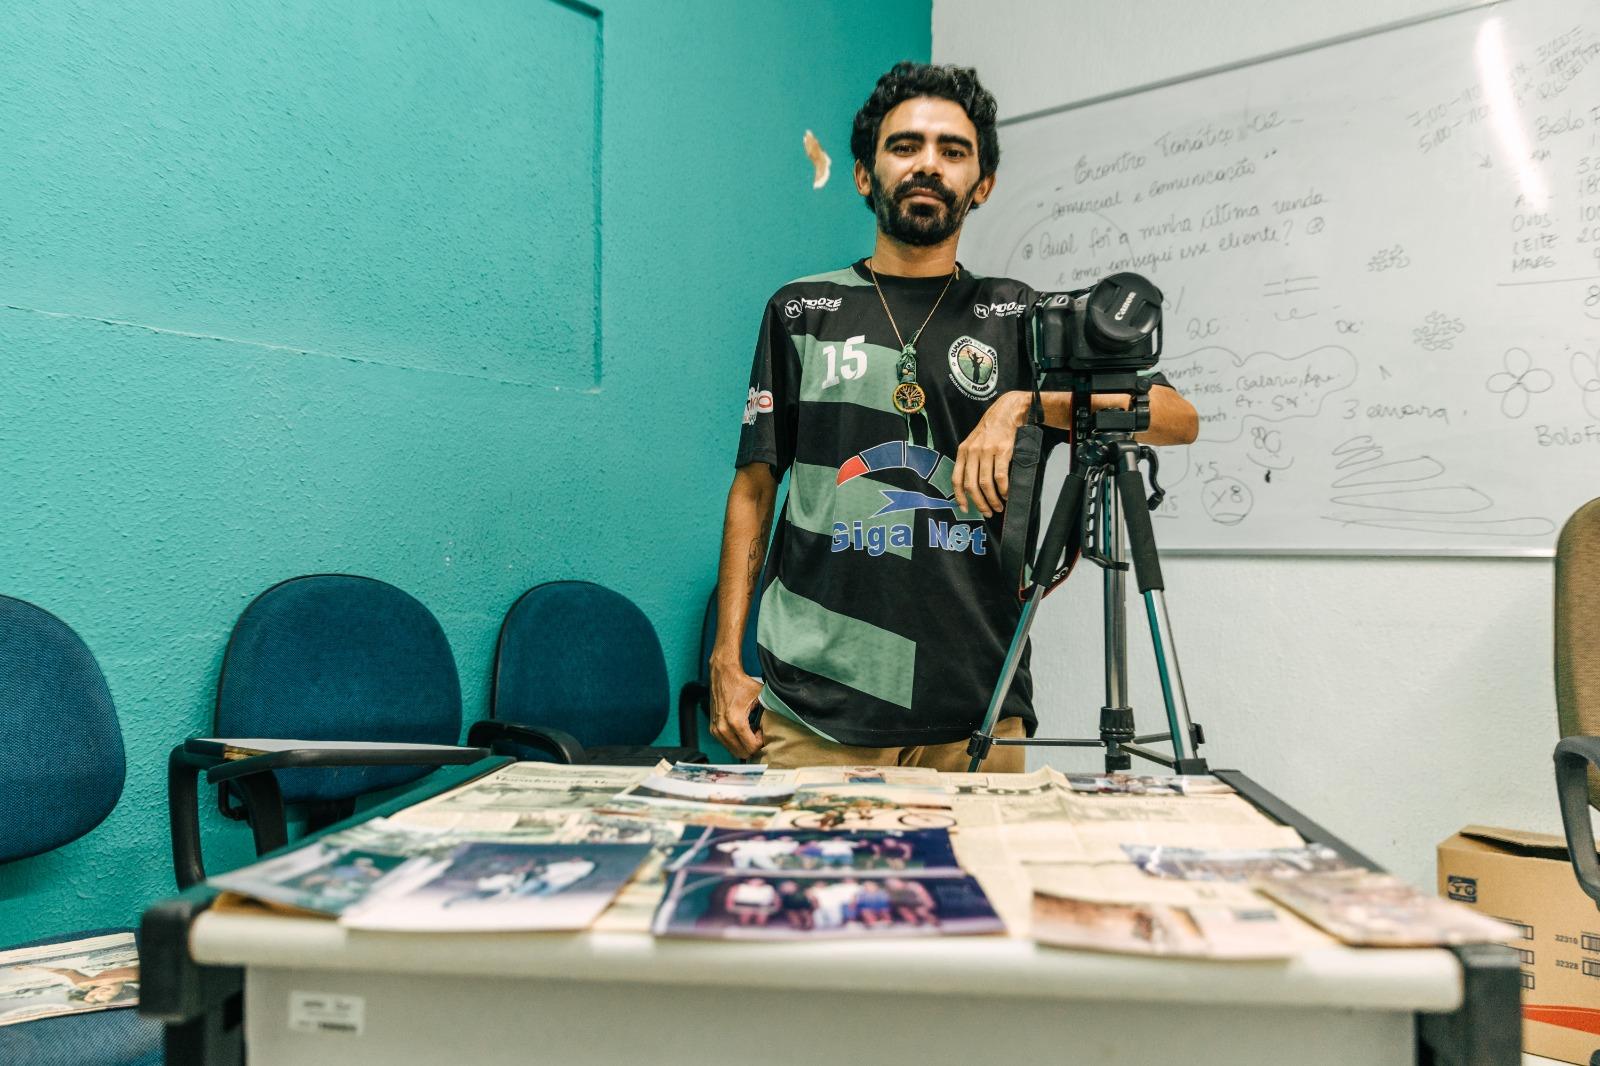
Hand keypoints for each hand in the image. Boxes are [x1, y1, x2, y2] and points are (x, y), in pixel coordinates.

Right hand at [710, 659, 764, 758]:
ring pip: (733, 751)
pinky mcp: (712, 729)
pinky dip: (736, 742)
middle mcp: (723, 728)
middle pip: (742, 753)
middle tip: (758, 734)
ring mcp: (716, 729)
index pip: (751, 747)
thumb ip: (770, 712)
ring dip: (744, 745)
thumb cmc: (742, 684)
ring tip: (750, 732)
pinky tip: (742, 731)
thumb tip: (778, 725)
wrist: (723, 675)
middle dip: (752, 747)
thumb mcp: (760, 697)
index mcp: (735, 721)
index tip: (763, 731)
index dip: (761, 742)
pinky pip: (726, 744)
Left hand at [953, 391, 1028, 516]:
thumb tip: (971, 486)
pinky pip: (1000, 476)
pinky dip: (1004, 489)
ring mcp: (987, 451)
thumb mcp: (974, 441)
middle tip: (987, 512)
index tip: (965, 509)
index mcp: (963, 451)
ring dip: (993, 499)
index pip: (957, 479)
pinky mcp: (1002, 451)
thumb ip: (970, 460)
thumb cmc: (991, 429)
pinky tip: (1007, 495)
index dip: (960, 497)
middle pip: (971, 485)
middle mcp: (972, 452)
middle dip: (979, 503)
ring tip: (998, 506)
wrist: (1007, 411)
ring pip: (986, 484)